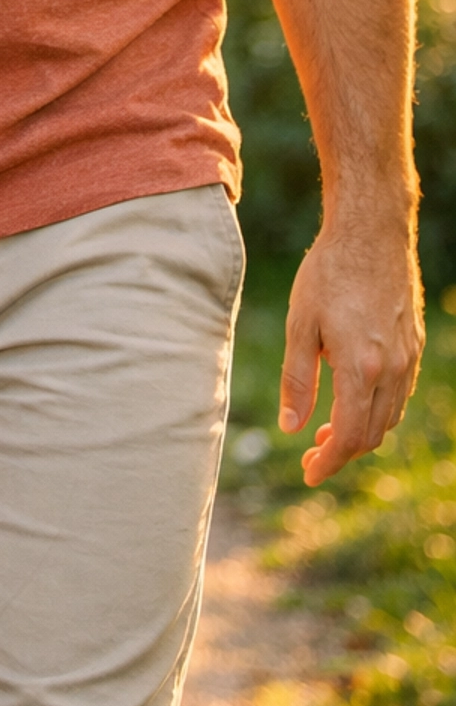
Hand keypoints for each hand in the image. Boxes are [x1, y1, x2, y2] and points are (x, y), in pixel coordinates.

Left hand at [280, 211, 423, 484]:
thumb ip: (297, 380)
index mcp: (361, 367)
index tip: (309, 473)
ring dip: (360, 432)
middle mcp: (393, 370)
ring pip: (389, 418)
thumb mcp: (300, 324)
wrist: (371, 232)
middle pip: (372, 434)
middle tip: (311, 453)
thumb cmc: (328, 273)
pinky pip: (399, 395)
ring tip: (327, 430)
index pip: (350, 436)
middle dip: (341, 452)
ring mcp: (409, 359)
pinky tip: (353, 400)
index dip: (329, 462)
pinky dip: (377, 410)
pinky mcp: (414, 346)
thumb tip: (290, 426)